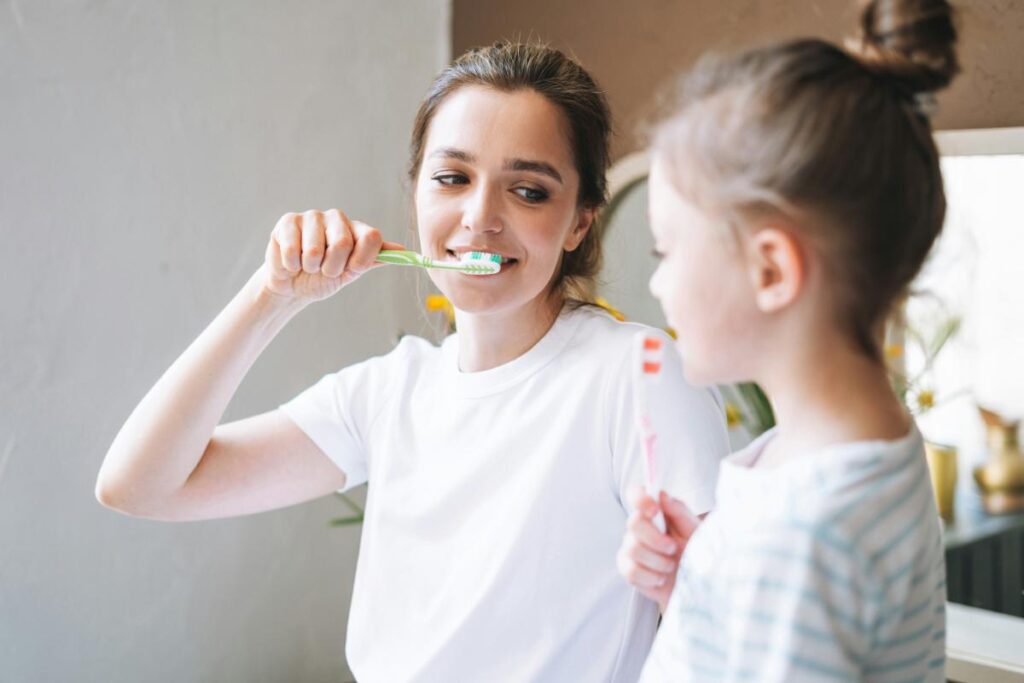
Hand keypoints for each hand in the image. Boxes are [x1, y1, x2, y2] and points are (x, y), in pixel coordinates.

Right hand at [262, 208, 404, 302]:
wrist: (292, 286)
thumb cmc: (323, 277)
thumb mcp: (351, 272)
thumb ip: (373, 259)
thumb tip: (403, 250)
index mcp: (356, 229)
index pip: (372, 237)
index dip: (362, 259)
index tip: (351, 270)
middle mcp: (336, 218)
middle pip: (344, 243)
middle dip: (332, 267)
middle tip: (324, 270)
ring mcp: (312, 217)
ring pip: (315, 250)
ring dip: (310, 268)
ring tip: (306, 265)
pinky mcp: (288, 222)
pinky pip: (292, 250)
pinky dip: (291, 265)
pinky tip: (291, 262)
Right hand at [617, 485, 701, 611]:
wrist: (695, 586)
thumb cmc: (696, 554)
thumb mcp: (695, 531)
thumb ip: (679, 512)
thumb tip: (663, 496)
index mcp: (656, 513)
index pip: (636, 495)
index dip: (640, 498)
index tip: (655, 510)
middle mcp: (640, 528)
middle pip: (633, 523)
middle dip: (656, 539)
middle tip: (673, 548)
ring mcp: (630, 548)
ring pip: (633, 549)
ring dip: (658, 561)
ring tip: (671, 566)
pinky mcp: (627, 569)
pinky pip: (631, 571)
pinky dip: (651, 577)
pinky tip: (661, 578)